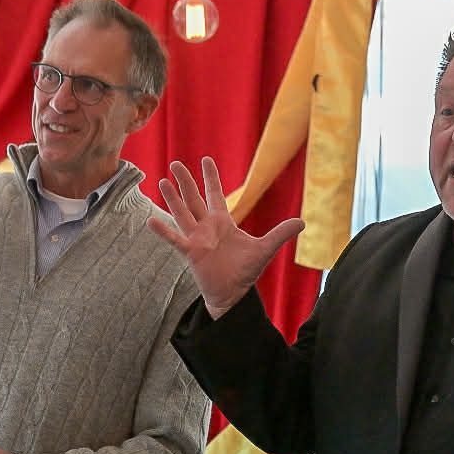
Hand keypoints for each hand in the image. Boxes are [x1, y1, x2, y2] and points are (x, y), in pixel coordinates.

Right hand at [147, 157, 304, 317]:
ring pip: (182, 213)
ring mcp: (196, 239)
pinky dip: (163, 231)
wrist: (233, 294)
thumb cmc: (245, 271)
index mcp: (223, 222)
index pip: (215, 194)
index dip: (211, 178)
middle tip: (176, 162)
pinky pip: (175, 239)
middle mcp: (207, 227)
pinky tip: (150, 221)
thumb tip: (303, 222)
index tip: (205, 159)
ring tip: (163, 181)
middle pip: (194, 199)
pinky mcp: (191, 252)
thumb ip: (280, 233)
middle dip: (186, 181)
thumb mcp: (265, 248)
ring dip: (173, 198)